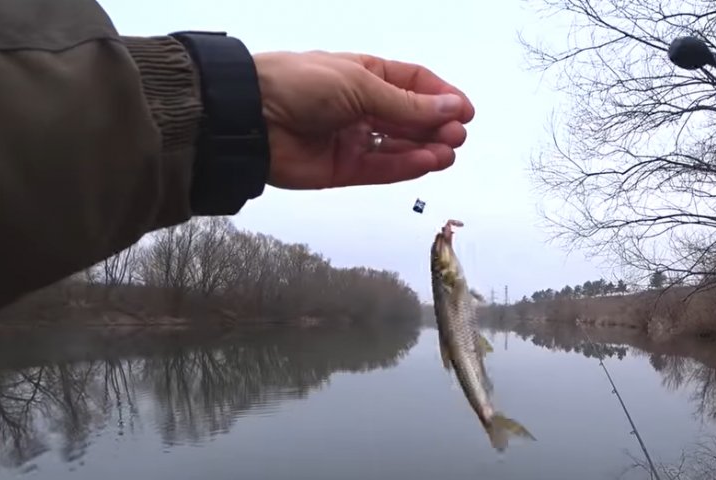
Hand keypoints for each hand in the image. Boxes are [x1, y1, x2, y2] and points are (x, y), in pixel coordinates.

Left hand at [253, 50, 474, 189]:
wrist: (250, 117)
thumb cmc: (300, 84)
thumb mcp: (360, 84)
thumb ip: (407, 105)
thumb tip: (452, 107)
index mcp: (364, 74)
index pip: (413, 84)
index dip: (441, 96)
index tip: (465, 110)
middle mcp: (361, 106)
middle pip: (410, 119)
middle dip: (437, 126)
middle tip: (458, 135)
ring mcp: (353, 139)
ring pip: (399, 148)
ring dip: (427, 149)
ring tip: (449, 151)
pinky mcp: (343, 169)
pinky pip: (381, 169)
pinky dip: (406, 167)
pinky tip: (428, 162)